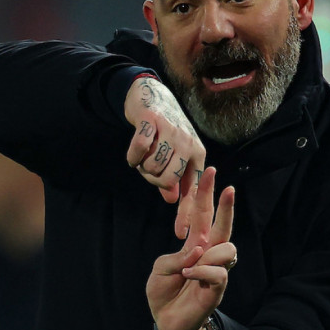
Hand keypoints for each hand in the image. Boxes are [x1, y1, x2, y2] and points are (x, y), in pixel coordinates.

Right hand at [124, 75, 205, 238]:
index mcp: (197, 154)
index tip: (181, 234)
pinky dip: (132, 155)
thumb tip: (172, 200)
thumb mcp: (175, 155)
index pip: (193, 189)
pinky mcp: (152, 121)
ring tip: (143, 156)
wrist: (152, 94)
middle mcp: (188, 143)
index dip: (187, 212)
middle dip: (153, 180)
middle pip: (168, 179)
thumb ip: (174, 179)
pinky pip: (139, 150)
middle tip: (148, 170)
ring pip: (152, 166)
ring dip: (142, 166)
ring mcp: (171, 131)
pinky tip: (133, 153)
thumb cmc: (164, 130)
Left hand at [146, 167, 235, 329]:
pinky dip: (202, 270)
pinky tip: (189, 275)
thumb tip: (198, 250)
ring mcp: (215, 271)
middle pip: (224, 226)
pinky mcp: (216, 289)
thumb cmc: (164, 292)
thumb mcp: (161, 268)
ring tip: (190, 265)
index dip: (206, 194)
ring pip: (227, 249)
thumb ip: (178, 256)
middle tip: (227, 187)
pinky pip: (218, 273)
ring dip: (209, 252)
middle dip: (226, 206)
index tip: (210, 172)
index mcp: (195, 244)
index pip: (203, 215)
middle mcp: (209, 255)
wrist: (165, 320)